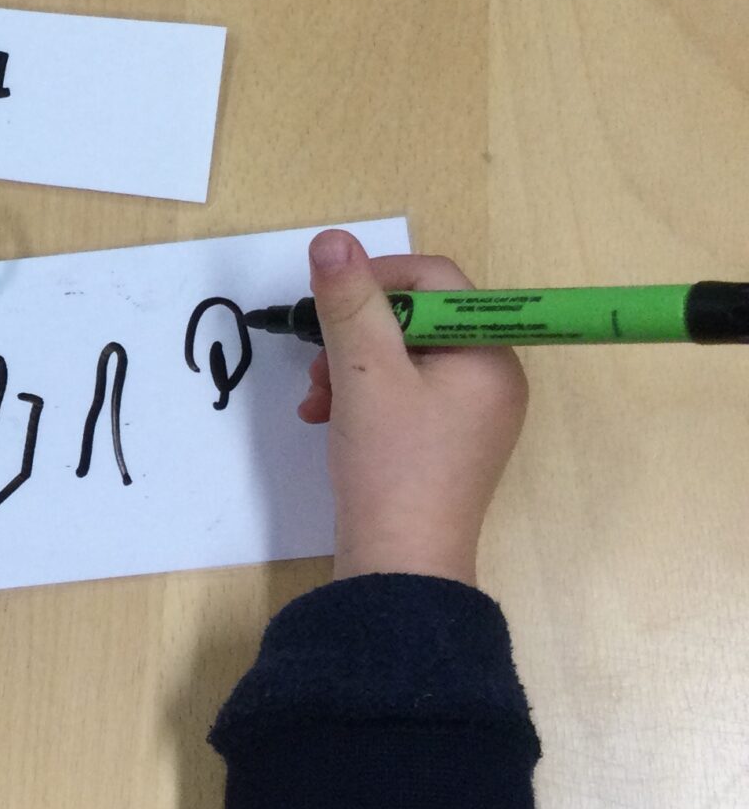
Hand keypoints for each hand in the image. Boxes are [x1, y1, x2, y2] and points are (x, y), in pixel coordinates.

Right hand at [298, 232, 527, 588]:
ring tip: (316, 397)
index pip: (438, 280)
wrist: (400, 567)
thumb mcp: (363, 373)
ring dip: (350, 365)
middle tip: (318, 359)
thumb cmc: (392, 466)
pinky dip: (361, 395)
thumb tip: (332, 240)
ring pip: (403, 357)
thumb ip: (349, 302)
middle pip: (419, 319)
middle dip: (357, 332)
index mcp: (491, 354)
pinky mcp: (445, 443)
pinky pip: (403, 393)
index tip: (328, 297)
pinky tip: (325, 416)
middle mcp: (492, 378)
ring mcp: (471, 414)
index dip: (379, 277)